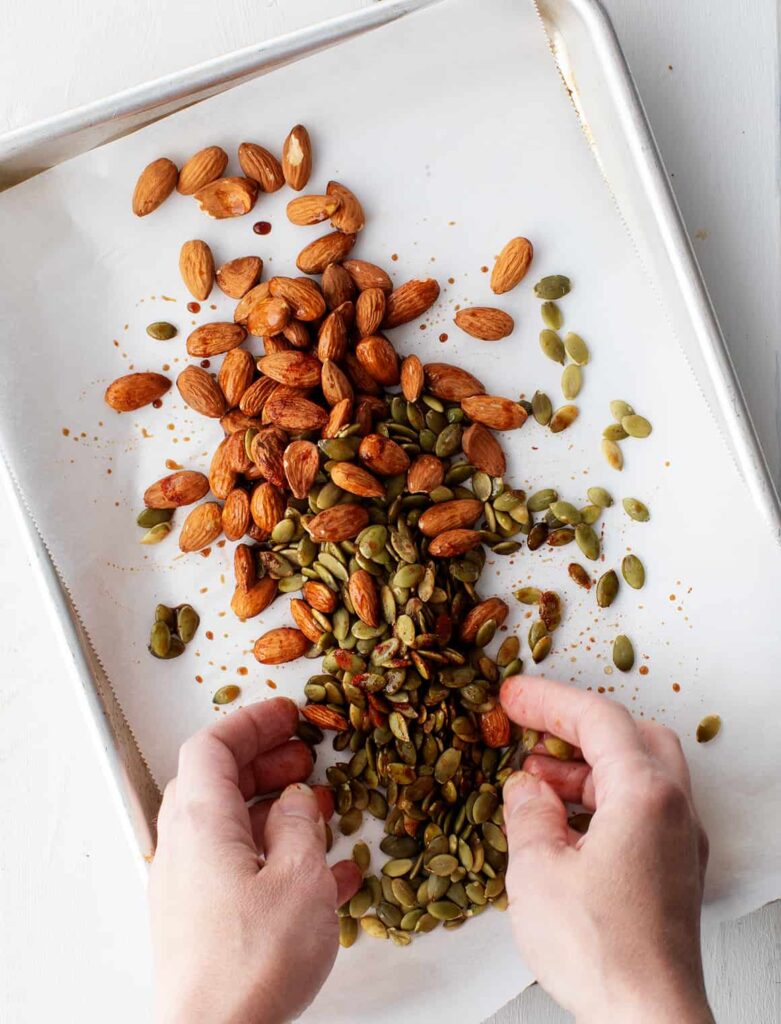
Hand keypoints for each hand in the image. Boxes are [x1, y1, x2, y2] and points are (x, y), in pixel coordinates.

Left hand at [149, 696, 361, 1023]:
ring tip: (321, 809)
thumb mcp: (298, 877)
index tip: (286, 713)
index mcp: (200, 823)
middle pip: (218, 782)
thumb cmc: (250, 964)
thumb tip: (300, 799)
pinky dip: (275, 855)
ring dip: (275, 808)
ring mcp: (189, 888)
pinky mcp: (202, 923)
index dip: (250, 721)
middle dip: (265, 761)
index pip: (211, 745)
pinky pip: (238, 869)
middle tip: (305, 754)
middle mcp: (185, 849)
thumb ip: (301, 825)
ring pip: (231, 826)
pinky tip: (324, 873)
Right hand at [500, 676, 712, 1023]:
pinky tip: (563, 821)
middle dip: (575, 725)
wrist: (647, 1020)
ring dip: (587, 765)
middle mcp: (674, 809)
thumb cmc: (600, 951)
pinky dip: (602, 798)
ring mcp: (679, 841)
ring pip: (638, 772)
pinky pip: (641, 809)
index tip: (510, 696)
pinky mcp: (674, 870)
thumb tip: (524, 787)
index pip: (597, 719)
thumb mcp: (537, 869)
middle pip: (630, 735)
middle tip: (529, 725)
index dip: (547, 701)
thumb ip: (528, 812)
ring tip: (534, 779)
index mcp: (645, 794)